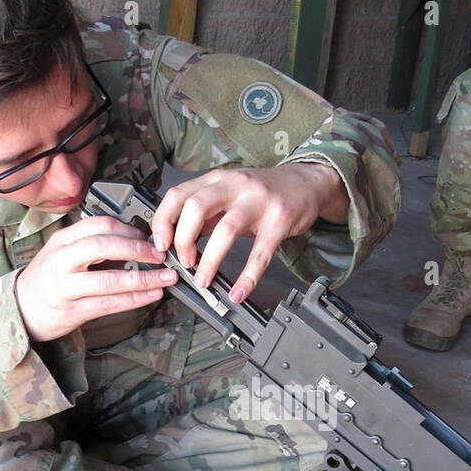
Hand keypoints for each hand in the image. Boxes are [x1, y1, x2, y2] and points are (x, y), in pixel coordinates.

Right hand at [13, 216, 178, 341]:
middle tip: (160, 255)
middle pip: (103, 246)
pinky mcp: (72, 310)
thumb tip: (135, 243)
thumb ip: (93, 246)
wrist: (19, 309)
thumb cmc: (47, 280)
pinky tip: (152, 295)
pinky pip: (109, 303)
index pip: (98, 225)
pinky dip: (135, 299)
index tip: (148, 237)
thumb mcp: (63, 254)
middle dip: (138, 249)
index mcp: (62, 240)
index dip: (128, 230)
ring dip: (144, 278)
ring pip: (109, 279)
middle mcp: (61, 260)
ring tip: (166, 278)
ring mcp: (65, 286)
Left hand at [149, 164, 347, 302]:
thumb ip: (206, 213)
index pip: (178, 195)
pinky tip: (239, 291)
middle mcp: (235, 185)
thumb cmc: (266, 191)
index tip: (162, 245)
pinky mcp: (280, 220)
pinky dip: (247, 277)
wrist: (308, 182)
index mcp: (218, 179)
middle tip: (185, 262)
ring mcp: (259, 202)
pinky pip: (260, 253)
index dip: (163, 222)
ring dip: (210, 260)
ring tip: (204, 280)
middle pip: (195, 208)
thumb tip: (179, 239)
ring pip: (225, 230)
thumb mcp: (231, 193)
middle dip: (183, 240)